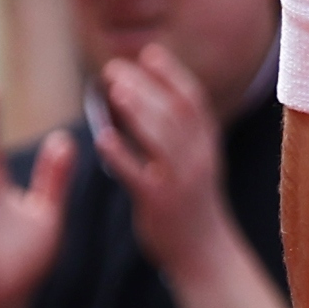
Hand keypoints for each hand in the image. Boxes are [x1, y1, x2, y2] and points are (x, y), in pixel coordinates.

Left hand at [94, 44, 232, 278]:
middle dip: (146, 85)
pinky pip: (139, 174)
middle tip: (115, 67)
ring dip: (137, 108)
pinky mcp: (160, 203)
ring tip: (114, 87)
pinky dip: (121, 153)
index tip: (150, 54)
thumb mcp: (195, 165)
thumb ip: (178, 138)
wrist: (204, 253)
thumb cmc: (191, 206)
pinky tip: (101, 137)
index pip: (193, 101)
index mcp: (207, 147)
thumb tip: (149, 105)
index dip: (172, 74)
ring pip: (160, 136)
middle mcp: (198, 158)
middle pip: (174, 112)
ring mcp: (181, 180)